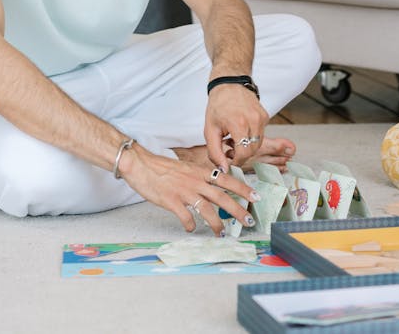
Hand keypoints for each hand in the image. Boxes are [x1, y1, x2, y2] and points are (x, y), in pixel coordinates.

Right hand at [119, 143, 258, 235]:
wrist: (142, 165)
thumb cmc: (164, 168)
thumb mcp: (188, 168)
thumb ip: (202, 177)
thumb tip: (215, 186)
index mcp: (202, 172)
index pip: (228, 180)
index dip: (243, 189)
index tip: (256, 196)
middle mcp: (196, 181)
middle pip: (222, 197)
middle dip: (237, 210)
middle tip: (248, 220)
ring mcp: (184, 192)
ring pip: (206, 209)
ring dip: (216, 224)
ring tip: (222, 233)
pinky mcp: (171, 201)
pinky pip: (185, 216)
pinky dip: (190, 225)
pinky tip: (191, 229)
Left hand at [204, 83, 268, 169]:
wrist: (230, 85)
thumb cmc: (218, 106)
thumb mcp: (210, 130)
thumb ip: (215, 152)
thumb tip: (223, 169)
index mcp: (239, 124)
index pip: (244, 153)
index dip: (236, 162)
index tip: (229, 162)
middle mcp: (253, 120)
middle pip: (252, 150)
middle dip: (241, 156)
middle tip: (229, 151)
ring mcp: (261, 118)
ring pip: (258, 143)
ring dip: (247, 147)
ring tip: (234, 141)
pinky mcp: (265, 116)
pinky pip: (261, 134)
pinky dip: (251, 138)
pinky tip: (241, 132)